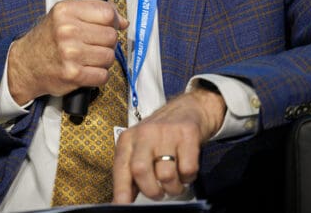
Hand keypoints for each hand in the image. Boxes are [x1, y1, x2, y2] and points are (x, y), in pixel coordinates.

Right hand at [7, 0, 127, 104]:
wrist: (25, 64)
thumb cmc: (47, 39)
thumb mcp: (64, 15)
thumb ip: (93, 12)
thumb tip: (122, 22)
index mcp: (65, 11)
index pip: (107, 12)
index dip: (113, 20)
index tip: (110, 25)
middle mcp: (67, 30)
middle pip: (111, 35)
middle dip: (107, 42)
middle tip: (94, 44)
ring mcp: (70, 54)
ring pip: (109, 56)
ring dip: (103, 60)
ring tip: (89, 58)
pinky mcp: (73, 75)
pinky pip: (103, 75)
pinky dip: (98, 75)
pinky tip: (87, 69)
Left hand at [112, 86, 225, 202]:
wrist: (188, 108)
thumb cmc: (161, 135)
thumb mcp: (140, 148)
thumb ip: (131, 172)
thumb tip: (122, 202)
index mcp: (128, 139)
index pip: (121, 167)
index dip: (121, 190)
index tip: (123, 205)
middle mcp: (145, 134)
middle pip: (140, 170)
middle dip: (151, 190)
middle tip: (159, 193)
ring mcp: (167, 133)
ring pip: (166, 174)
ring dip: (173, 187)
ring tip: (175, 182)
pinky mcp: (188, 134)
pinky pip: (187, 169)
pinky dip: (188, 177)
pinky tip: (186, 170)